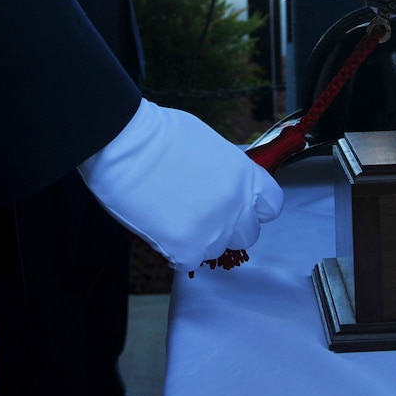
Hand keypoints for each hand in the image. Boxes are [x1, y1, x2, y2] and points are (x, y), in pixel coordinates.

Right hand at [79, 100, 283, 269]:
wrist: (124, 142)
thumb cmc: (158, 134)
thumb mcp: (209, 145)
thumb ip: (225, 172)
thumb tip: (222, 186)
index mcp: (245, 176)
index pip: (271, 207)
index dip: (253, 209)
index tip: (238, 206)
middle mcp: (236, 205)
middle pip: (247, 234)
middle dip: (227, 228)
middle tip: (200, 214)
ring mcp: (212, 229)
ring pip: (216, 250)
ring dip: (199, 239)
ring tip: (173, 216)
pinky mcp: (185, 248)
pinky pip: (187, 261)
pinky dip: (174, 250)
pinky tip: (160, 226)